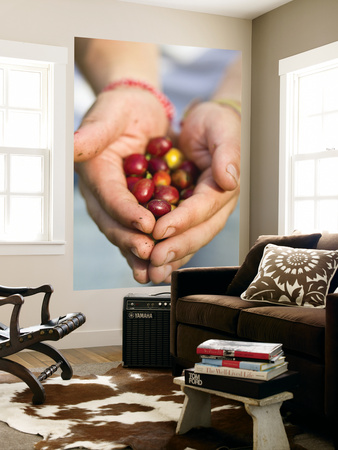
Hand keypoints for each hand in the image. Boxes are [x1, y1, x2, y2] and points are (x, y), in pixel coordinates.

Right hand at [74, 86, 168, 282]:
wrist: (137, 112)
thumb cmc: (122, 110)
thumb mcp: (109, 116)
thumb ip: (93, 134)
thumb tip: (73, 145)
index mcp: (96, 172)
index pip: (110, 197)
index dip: (126, 213)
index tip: (145, 225)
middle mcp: (104, 193)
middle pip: (115, 223)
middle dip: (132, 241)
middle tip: (151, 254)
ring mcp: (118, 203)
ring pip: (127, 232)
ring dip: (140, 253)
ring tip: (155, 269)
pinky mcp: (134, 207)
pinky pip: (141, 230)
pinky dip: (153, 245)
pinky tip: (165, 260)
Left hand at [148, 101, 240, 283]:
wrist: (206, 125)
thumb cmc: (215, 124)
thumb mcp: (222, 130)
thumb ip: (228, 153)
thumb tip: (229, 179)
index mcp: (224, 187)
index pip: (203, 208)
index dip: (182, 220)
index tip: (159, 229)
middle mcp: (215, 205)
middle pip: (198, 232)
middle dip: (176, 247)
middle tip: (154, 260)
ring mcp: (201, 213)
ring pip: (189, 240)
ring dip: (170, 258)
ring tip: (151, 272)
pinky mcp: (187, 214)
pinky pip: (178, 235)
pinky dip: (166, 249)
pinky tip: (150, 263)